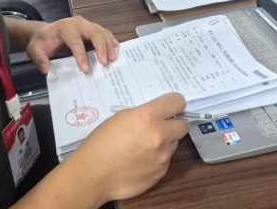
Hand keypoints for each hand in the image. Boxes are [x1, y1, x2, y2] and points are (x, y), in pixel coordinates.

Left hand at [25, 15, 117, 72]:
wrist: (46, 32)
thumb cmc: (42, 41)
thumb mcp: (34, 49)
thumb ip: (38, 58)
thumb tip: (45, 68)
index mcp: (64, 27)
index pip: (75, 41)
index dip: (81, 55)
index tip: (86, 69)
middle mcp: (77, 22)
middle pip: (93, 32)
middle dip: (101, 47)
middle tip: (105, 62)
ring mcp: (86, 23)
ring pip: (101, 31)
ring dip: (108, 44)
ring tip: (112, 59)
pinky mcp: (91, 27)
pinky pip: (103, 32)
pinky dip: (110, 39)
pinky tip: (116, 48)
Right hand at [67, 93, 189, 202]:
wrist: (93, 175)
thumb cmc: (101, 142)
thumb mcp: (121, 118)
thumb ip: (144, 115)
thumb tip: (160, 116)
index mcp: (147, 116)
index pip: (177, 102)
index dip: (175, 103)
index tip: (170, 107)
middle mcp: (159, 135)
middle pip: (183, 125)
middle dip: (174, 124)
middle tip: (160, 126)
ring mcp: (162, 156)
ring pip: (174, 143)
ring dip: (164, 142)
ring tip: (143, 146)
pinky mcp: (161, 172)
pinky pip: (165, 160)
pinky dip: (157, 158)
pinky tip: (140, 161)